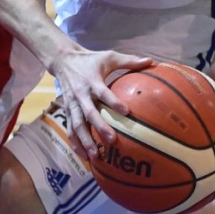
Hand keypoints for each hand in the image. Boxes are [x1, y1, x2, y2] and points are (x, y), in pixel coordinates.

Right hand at [49, 45, 155, 160]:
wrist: (63, 60)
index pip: (103, 93)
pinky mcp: (67, 111)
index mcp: (92, 81)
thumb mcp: (109, 56)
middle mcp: (81, 94)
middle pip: (89, 113)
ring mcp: (72, 104)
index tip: (126, 112)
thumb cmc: (90, 60)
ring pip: (77, 125)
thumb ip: (129, 60)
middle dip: (99, 127)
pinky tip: (84, 156)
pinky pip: (70, 129)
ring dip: (85, 140)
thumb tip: (151, 61)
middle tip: (112, 139)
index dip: (113, 102)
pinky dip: (75, 143)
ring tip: (95, 155)